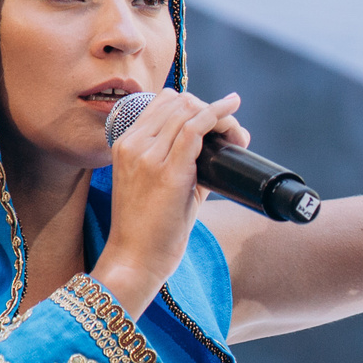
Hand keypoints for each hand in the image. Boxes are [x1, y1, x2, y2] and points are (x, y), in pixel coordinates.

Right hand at [91, 90, 247, 317]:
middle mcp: (134, 144)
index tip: (214, 120)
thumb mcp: (158, 187)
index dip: (194, 104)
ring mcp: (147, 155)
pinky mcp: (167, 171)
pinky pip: (196, 128)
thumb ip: (182, 163)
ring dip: (220, 115)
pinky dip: (218, 117)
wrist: (134, 259)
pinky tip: (231, 113)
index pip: (162, 103)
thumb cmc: (147, 229)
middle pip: (178, 102)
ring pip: (189, 111)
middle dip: (211, 109)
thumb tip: (218, 151)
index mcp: (126, 144)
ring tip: (237, 134)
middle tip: (232, 131)